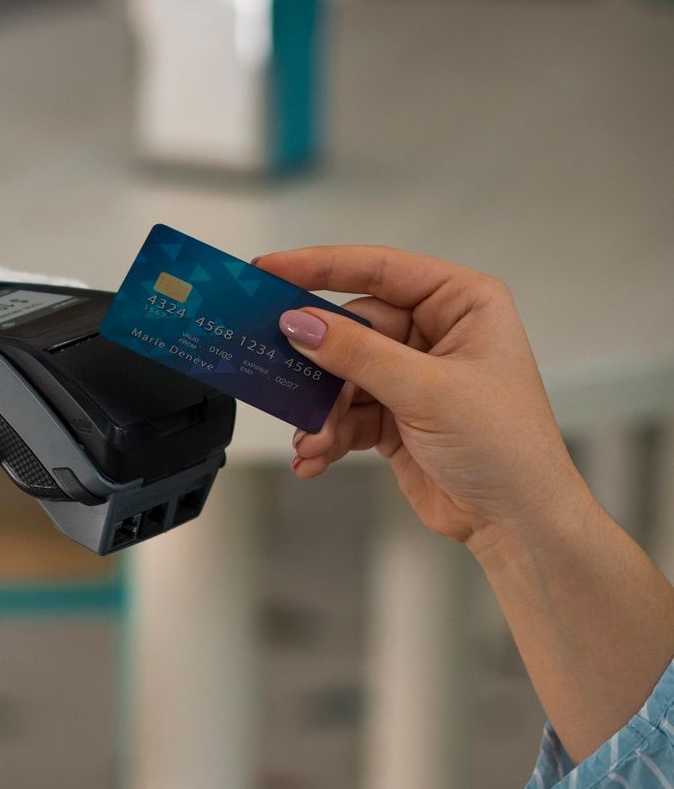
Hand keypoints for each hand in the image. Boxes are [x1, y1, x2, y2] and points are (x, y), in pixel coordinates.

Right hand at [261, 246, 586, 550]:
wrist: (517, 521)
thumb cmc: (505, 446)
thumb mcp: (427, 391)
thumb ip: (358, 354)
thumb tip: (300, 323)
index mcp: (461, 303)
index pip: (380, 270)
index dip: (320, 267)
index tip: (270, 270)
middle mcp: (437, 333)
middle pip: (353, 329)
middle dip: (319, 365)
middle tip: (279, 376)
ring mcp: (415, 376)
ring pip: (344, 376)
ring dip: (322, 411)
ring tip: (311, 441)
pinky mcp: (397, 416)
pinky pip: (347, 414)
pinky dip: (329, 435)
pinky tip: (316, 458)